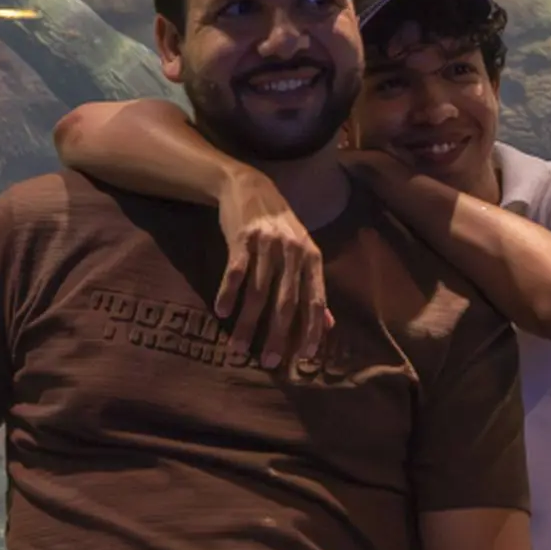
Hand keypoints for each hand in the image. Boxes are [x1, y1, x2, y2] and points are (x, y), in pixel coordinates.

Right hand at [212, 163, 332, 370]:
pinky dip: (228, 293)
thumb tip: (328, 325)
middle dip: (278, 335)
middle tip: (269, 362)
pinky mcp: (242, 238)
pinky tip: (221, 313)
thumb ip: (314, 288)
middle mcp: (293, 252)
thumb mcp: (304, 252)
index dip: (311, 330)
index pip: (315, 300)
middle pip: (286, 302)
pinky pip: (235, 272)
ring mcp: (267, 245)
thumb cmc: (281, 227)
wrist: (251, 187)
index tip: (303, 357)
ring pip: (258, 292)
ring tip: (238, 348)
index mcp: (312, 258)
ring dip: (248, 323)